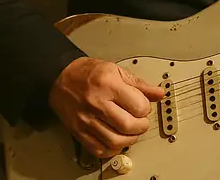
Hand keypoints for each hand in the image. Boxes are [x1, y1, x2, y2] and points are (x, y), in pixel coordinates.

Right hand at [48, 57, 164, 157]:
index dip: (146, 109)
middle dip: (141, 126)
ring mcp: (86, 119)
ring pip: (114, 140)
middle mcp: (96, 103)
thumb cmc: (87, 73)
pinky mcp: (78, 131)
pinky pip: (98, 149)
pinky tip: (116, 142)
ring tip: (131, 132)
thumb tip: (159, 93)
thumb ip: (139, 84)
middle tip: (141, 122)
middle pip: (128, 125)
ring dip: (130, 140)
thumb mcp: (116, 70)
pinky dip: (112, 150)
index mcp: (108, 85)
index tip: (144, 107)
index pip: (138, 106)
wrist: (60, 77)